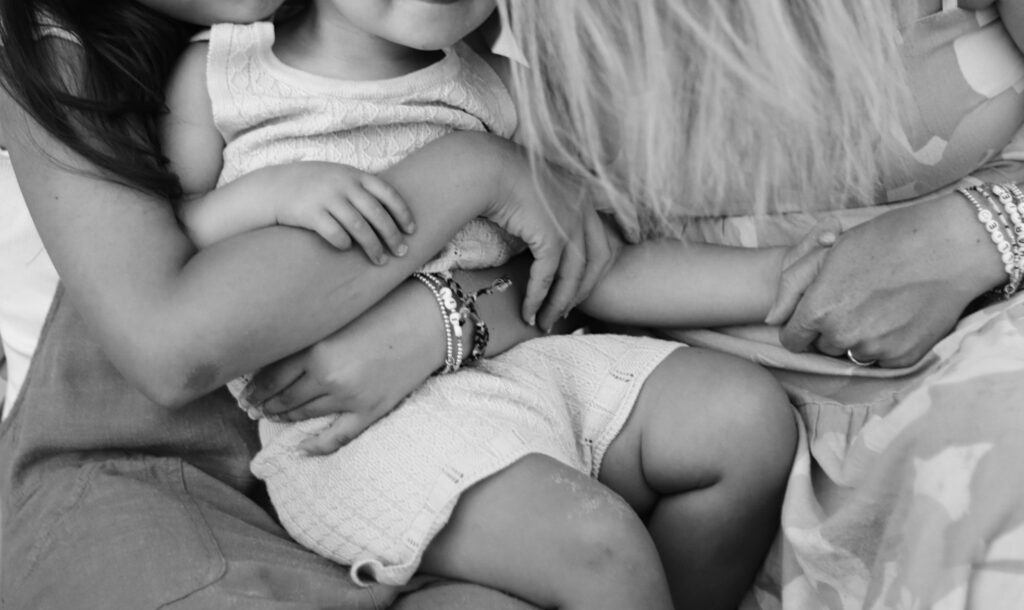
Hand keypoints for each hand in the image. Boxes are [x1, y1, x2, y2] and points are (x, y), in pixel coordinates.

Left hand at [243, 279, 443, 453]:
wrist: (430, 320)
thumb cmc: (384, 308)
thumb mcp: (338, 316)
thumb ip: (310, 335)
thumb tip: (277, 354)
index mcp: (315, 349)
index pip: (270, 377)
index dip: (254, 389)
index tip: (245, 393)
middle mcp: (327, 376)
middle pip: (283, 398)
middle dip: (265, 405)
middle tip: (253, 408)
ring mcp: (349, 397)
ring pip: (304, 415)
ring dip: (286, 418)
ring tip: (274, 416)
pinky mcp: (370, 410)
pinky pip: (337, 436)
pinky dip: (318, 446)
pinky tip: (303, 449)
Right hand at [274, 162, 414, 264]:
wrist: (274, 186)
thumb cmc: (314, 186)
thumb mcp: (340, 177)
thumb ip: (363, 189)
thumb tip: (393, 212)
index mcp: (354, 175)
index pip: (388, 193)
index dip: (403, 213)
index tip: (412, 231)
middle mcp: (343, 185)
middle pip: (377, 214)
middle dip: (392, 236)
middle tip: (401, 253)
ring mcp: (326, 198)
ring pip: (359, 228)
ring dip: (373, 247)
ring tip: (380, 261)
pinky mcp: (310, 213)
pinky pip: (335, 234)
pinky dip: (345, 244)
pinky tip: (347, 249)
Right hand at [486, 151, 619, 330]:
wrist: (485, 166)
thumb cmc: (501, 175)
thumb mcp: (537, 192)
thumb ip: (550, 210)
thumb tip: (543, 234)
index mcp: (584, 195)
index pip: (603, 240)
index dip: (597, 269)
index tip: (583, 289)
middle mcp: (585, 208)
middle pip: (597, 262)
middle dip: (581, 292)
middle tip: (565, 312)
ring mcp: (572, 221)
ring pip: (574, 275)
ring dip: (559, 303)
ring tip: (545, 321)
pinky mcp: (552, 235)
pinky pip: (548, 276)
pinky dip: (538, 298)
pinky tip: (528, 312)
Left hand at [776, 196, 1005, 366]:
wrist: (948, 248)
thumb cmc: (884, 240)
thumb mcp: (828, 252)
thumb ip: (792, 287)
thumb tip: (770, 320)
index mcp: (819, 310)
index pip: (791, 339)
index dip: (800, 326)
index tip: (814, 313)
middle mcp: (842, 336)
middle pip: (822, 346)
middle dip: (829, 329)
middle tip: (854, 300)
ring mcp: (874, 350)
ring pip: (850, 354)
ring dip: (856, 338)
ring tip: (877, 306)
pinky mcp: (903, 358)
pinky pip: (880, 360)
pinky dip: (885, 345)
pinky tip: (898, 317)